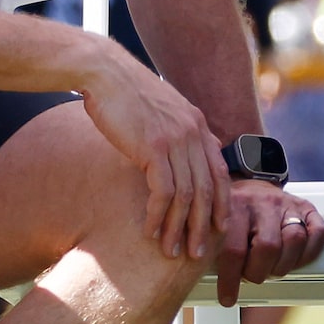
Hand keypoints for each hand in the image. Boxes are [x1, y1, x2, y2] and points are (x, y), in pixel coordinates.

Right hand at [80, 52, 228, 260]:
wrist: (103, 71)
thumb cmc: (123, 92)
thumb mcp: (159, 111)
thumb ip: (174, 133)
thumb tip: (176, 158)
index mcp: (197, 124)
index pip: (219, 171)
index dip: (220, 202)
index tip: (218, 226)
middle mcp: (193, 132)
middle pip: (207, 189)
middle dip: (202, 225)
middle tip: (196, 252)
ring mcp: (176, 139)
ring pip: (187, 195)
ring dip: (178, 228)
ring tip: (171, 251)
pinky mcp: (154, 146)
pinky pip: (163, 191)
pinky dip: (158, 215)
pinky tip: (150, 231)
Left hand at [214, 179, 323, 307]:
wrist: (247, 180)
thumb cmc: (230, 210)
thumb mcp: (213, 223)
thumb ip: (209, 246)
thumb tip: (195, 276)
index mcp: (234, 206)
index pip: (234, 250)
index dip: (231, 279)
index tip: (227, 297)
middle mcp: (262, 202)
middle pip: (268, 247)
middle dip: (258, 272)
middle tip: (252, 276)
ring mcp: (286, 203)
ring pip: (294, 241)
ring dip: (281, 266)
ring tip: (270, 269)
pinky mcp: (306, 207)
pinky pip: (318, 233)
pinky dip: (309, 253)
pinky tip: (293, 259)